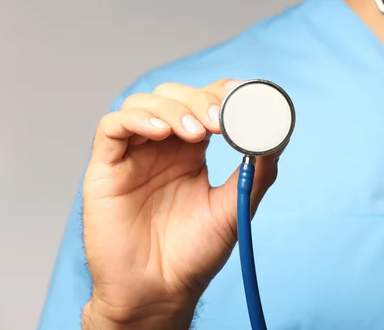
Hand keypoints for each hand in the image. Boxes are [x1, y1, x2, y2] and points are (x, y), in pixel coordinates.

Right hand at [82, 79, 282, 326]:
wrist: (160, 291)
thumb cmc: (194, 252)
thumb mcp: (234, 207)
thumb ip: (257, 172)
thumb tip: (277, 136)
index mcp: (191, 152)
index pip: (204, 103)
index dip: (222, 93)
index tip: (244, 96)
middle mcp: (161, 147)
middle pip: (175, 95)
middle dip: (199, 101)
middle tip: (219, 122)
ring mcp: (134, 154)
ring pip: (144, 103)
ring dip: (173, 108)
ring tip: (195, 133)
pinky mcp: (107, 166)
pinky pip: (112, 126)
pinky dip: (136, 119)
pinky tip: (160, 131)